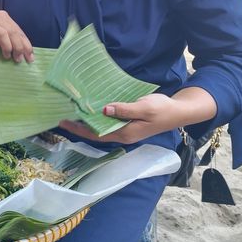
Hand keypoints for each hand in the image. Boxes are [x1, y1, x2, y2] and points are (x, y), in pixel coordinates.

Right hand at [0, 10, 33, 62]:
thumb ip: (6, 38)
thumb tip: (23, 54)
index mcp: (3, 17)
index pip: (18, 31)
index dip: (26, 45)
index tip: (30, 58)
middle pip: (12, 32)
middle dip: (19, 47)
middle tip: (19, 59)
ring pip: (2, 33)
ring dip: (7, 46)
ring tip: (8, 57)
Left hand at [59, 88, 216, 143]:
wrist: (178, 111)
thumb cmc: (162, 110)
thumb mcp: (144, 107)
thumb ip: (124, 109)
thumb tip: (104, 110)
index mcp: (125, 133)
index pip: (97, 134)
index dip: (80, 129)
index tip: (65, 123)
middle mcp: (123, 133)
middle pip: (96, 133)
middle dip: (80, 126)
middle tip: (63, 117)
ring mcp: (126, 129)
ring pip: (102, 128)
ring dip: (88, 122)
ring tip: (73, 113)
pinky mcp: (129, 123)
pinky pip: (109, 122)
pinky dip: (99, 117)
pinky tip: (92, 109)